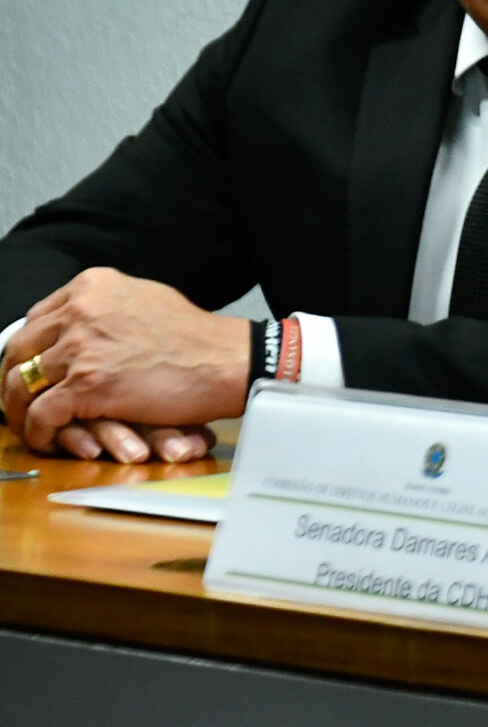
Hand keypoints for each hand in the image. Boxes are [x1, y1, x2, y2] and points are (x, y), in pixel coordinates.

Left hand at [2, 269, 244, 462]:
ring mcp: (79, 348)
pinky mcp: (85, 385)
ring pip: (20, 384)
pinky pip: (40, 414)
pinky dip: (37, 432)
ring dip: (20, 410)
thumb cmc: (198, 336)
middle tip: (21, 401)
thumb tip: (82, 321)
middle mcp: (78, 311)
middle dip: (14, 380)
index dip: (29, 351)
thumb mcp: (145, 298)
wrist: (228, 360)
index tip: (33, 369)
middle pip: (19, 351)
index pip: (36, 321)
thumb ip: (107, 307)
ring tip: (30, 424)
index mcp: (90, 287)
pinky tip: (46, 439)